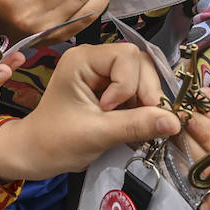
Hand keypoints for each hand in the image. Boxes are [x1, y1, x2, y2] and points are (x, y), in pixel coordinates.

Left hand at [4, 44, 182, 179]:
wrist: (35, 154)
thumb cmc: (56, 142)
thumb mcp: (97, 134)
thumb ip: (136, 125)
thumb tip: (174, 122)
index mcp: (82, 60)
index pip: (127, 55)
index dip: (129, 84)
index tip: (110, 111)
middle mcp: (93, 59)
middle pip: (139, 63)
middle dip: (143, 93)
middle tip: (134, 121)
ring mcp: (101, 72)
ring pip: (142, 76)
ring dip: (144, 102)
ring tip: (130, 125)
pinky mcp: (107, 87)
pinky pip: (136, 89)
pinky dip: (140, 107)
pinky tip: (131, 124)